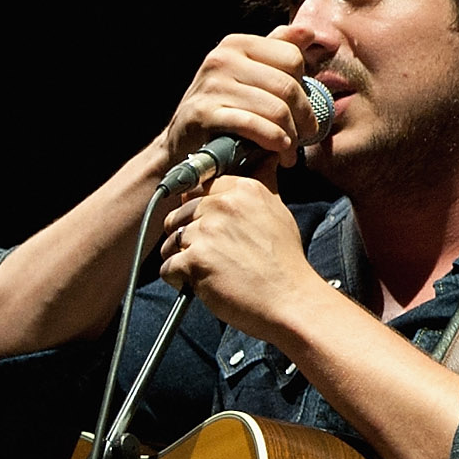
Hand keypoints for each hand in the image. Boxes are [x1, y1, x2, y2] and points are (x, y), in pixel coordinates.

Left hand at [158, 174, 332, 344]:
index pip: (201, 189)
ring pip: (170, 242)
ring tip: (212, 272)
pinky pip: (167, 268)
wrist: (290, 300)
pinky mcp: (194, 259)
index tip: (214, 230)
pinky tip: (205, 284)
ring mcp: (207, 231)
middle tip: (217, 256)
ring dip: (183, 260)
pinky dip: (180, 281)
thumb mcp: (279, 213)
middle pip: (181, 215)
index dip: (202, 213)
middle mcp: (223, 205)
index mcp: (243, 189)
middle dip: (190, 238)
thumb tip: (265, 158)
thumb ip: (263, 184)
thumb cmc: (285, 262)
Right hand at [161, 30, 317, 175]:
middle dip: (304, 116)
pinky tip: (279, 149)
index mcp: (237, 44)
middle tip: (307, 134)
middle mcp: (221, 59)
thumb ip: (278, 51)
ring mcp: (211, 86)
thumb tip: (308, 32)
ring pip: (276, 109)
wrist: (183, 142)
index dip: (305, 86)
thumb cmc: (226, 107)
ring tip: (291, 149)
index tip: (303, 107)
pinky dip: (274, 140)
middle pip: (288, 85)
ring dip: (291, 135)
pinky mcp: (204, 114)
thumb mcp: (251, 73)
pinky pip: (254, 125)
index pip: (292, 57)